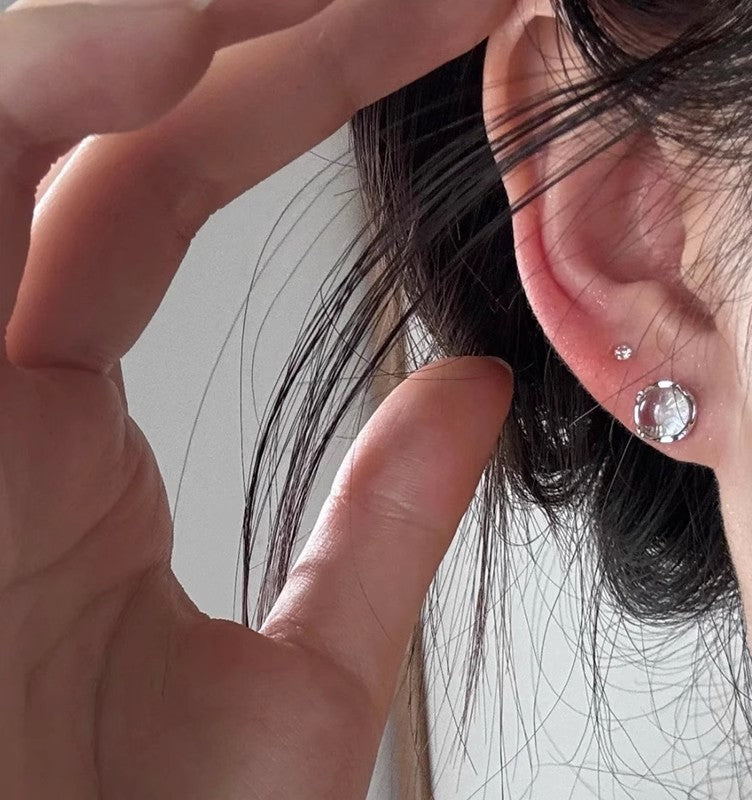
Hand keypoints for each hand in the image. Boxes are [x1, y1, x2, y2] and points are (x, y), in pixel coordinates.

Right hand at [0, 2, 512, 797]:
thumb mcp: (287, 678)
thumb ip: (376, 529)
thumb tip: (472, 395)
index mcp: (40, 424)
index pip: (149, 184)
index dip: (285, 89)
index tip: (427, 28)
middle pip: (98, 112)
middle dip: (253, 20)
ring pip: (32, 99)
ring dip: (174, 18)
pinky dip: (68, 64)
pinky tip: (183, 20)